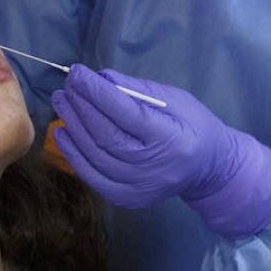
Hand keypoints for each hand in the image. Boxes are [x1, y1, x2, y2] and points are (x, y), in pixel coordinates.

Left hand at [52, 64, 270, 239]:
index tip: (77, 72)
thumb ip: (136, 89)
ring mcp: (138, 187)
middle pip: (106, 134)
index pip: (126, 113)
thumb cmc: (193, 126)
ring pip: (94, 154)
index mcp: (171, 139)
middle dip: (81, 105)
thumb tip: (99, 78)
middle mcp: (153, 168)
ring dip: (72, 125)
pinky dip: (73, 153)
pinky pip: (91, 175)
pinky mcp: (126, 198)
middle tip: (67, 85)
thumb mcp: (175, 99)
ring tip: (62, 101)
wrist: (208, 169)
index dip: (97, 92)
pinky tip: (62, 131)